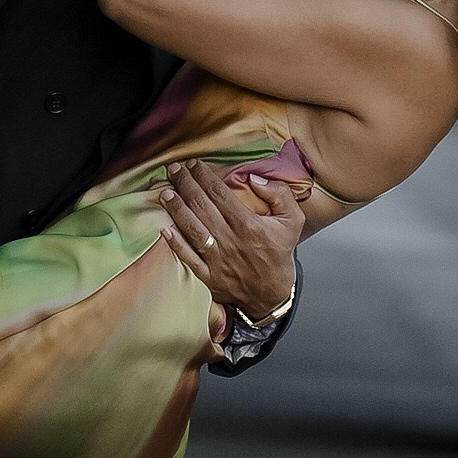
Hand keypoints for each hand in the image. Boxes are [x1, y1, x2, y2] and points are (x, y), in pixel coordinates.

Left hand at [159, 159, 306, 328]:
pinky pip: (188, 258)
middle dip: (185, 185)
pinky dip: (176, 244)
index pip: (219, 194)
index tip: (193, 164)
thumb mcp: (293, 219)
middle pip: (202, 207)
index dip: (204, 176)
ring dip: (176, 209)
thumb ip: (279, 194)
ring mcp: (217, 260)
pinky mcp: (209, 276)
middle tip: (174, 170)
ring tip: (165, 193)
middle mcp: (230, 240)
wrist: (272, 293)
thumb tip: (255, 178)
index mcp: (248, 224)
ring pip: (192, 229)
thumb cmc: (280, 252)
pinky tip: (165, 229)